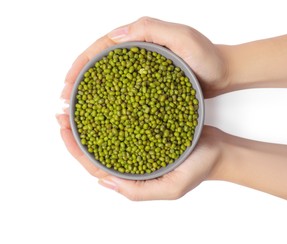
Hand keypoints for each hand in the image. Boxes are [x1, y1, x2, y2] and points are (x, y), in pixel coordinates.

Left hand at [59, 17, 227, 198]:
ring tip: (77, 103)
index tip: (63, 128)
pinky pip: (124, 122)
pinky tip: (105, 100)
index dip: (75, 149)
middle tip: (63, 111)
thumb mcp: (171, 188)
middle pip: (95, 147)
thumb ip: (138, 191)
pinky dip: (111, 113)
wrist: (218, 150)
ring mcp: (138, 144)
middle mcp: (131, 159)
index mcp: (132, 176)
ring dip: (90, 120)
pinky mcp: (147, 130)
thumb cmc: (198, 169)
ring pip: (107, 133)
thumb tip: (104, 182)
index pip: (94, 165)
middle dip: (76, 131)